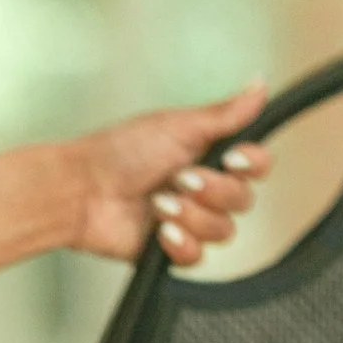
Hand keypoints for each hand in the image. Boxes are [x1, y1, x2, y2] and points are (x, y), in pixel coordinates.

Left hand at [60, 82, 271, 266]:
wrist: (82, 190)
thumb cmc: (119, 152)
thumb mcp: (178, 125)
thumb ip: (225, 113)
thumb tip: (260, 84)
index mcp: (210, 155)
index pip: (256, 165)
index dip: (251, 165)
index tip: (232, 159)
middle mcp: (204, 189)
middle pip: (244, 201)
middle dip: (213, 191)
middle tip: (181, 179)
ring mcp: (190, 220)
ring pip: (223, 231)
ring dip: (191, 215)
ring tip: (159, 203)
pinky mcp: (173, 250)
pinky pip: (198, 257)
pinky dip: (181, 243)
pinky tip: (160, 231)